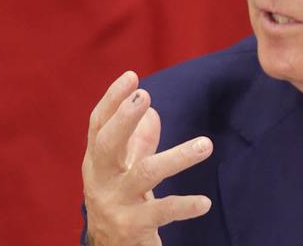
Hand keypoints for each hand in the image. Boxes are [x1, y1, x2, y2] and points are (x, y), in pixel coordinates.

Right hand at [82, 71, 213, 244]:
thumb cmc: (121, 199)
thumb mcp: (124, 169)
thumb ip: (137, 142)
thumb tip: (153, 111)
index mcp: (96, 161)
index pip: (98, 125)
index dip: (112, 99)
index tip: (132, 75)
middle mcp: (100, 180)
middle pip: (107, 145)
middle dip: (124, 119)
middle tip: (145, 96)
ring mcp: (116, 204)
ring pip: (145, 175)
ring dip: (177, 158)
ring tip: (206, 144)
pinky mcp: (134, 227)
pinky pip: (162, 212)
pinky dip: (185, 206)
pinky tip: (205, 202)